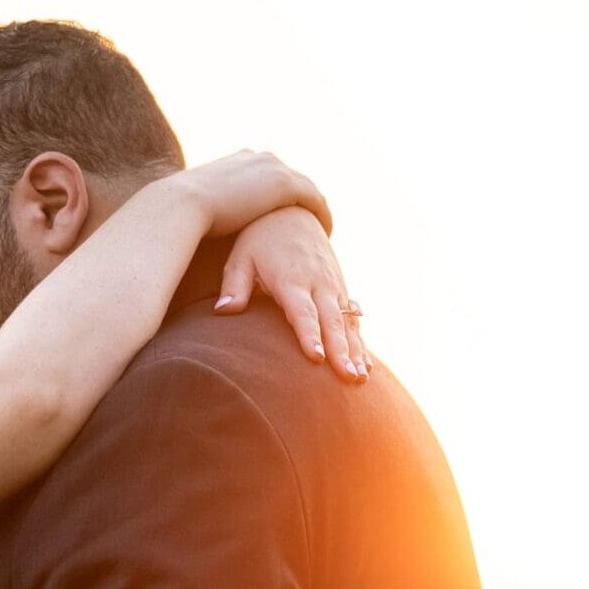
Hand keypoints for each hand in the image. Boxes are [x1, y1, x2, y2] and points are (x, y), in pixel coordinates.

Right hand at [177, 149, 331, 236]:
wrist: (181, 205)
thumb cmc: (182, 213)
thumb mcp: (198, 205)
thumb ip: (211, 207)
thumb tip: (208, 222)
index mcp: (241, 159)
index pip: (271, 174)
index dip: (282, 194)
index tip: (287, 214)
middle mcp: (260, 158)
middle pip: (293, 178)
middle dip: (303, 198)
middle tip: (311, 222)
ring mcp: (273, 168)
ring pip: (307, 188)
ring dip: (315, 208)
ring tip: (320, 228)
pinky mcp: (284, 185)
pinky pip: (315, 200)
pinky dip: (322, 215)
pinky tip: (325, 232)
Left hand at [217, 206, 371, 381]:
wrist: (293, 210)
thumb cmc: (259, 238)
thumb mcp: (241, 256)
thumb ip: (234, 286)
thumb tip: (223, 312)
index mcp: (291, 279)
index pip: (302, 312)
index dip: (310, 335)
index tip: (317, 358)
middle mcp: (318, 283)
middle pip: (331, 321)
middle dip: (341, 351)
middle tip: (348, 378)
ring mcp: (333, 285)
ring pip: (347, 322)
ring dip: (355, 351)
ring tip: (360, 378)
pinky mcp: (340, 288)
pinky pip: (353, 318)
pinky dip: (359, 340)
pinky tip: (364, 365)